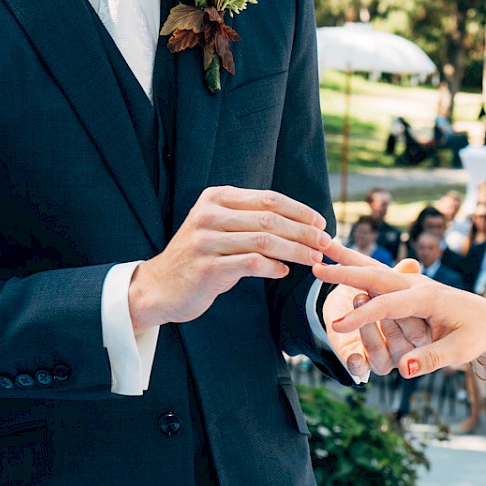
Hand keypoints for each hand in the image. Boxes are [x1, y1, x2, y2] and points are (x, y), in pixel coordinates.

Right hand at [129, 187, 329, 332]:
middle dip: (304, 232)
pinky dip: (273, 268)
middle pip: (270, 219)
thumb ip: (250, 220)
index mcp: (216, 198)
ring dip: (295, 251)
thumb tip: (301, 224)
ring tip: (313, 260)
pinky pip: (250, 264)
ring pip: (264, 241)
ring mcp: (206, 240)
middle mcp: (209, 215)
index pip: (268, 199)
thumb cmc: (199, 258)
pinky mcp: (206, 267)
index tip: (321, 223)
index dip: (299, 210)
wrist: (159, 287)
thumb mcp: (220, 229)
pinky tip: (284, 273)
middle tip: (325, 243)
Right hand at [313, 239, 485, 375]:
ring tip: (323, 247)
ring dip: (347, 257)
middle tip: (316, 266)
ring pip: (373, 268)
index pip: (387, 307)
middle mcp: (415, 285)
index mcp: (427, 298)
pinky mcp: (407, 286)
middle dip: (345, 271)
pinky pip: (377, 274)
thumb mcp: (459, 351)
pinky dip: (357, 263)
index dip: (362, 318)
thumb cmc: (476, 335)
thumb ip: (430, 359)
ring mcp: (410, 283)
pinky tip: (339, 256)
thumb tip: (401, 369)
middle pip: (374, 275)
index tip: (337, 327)